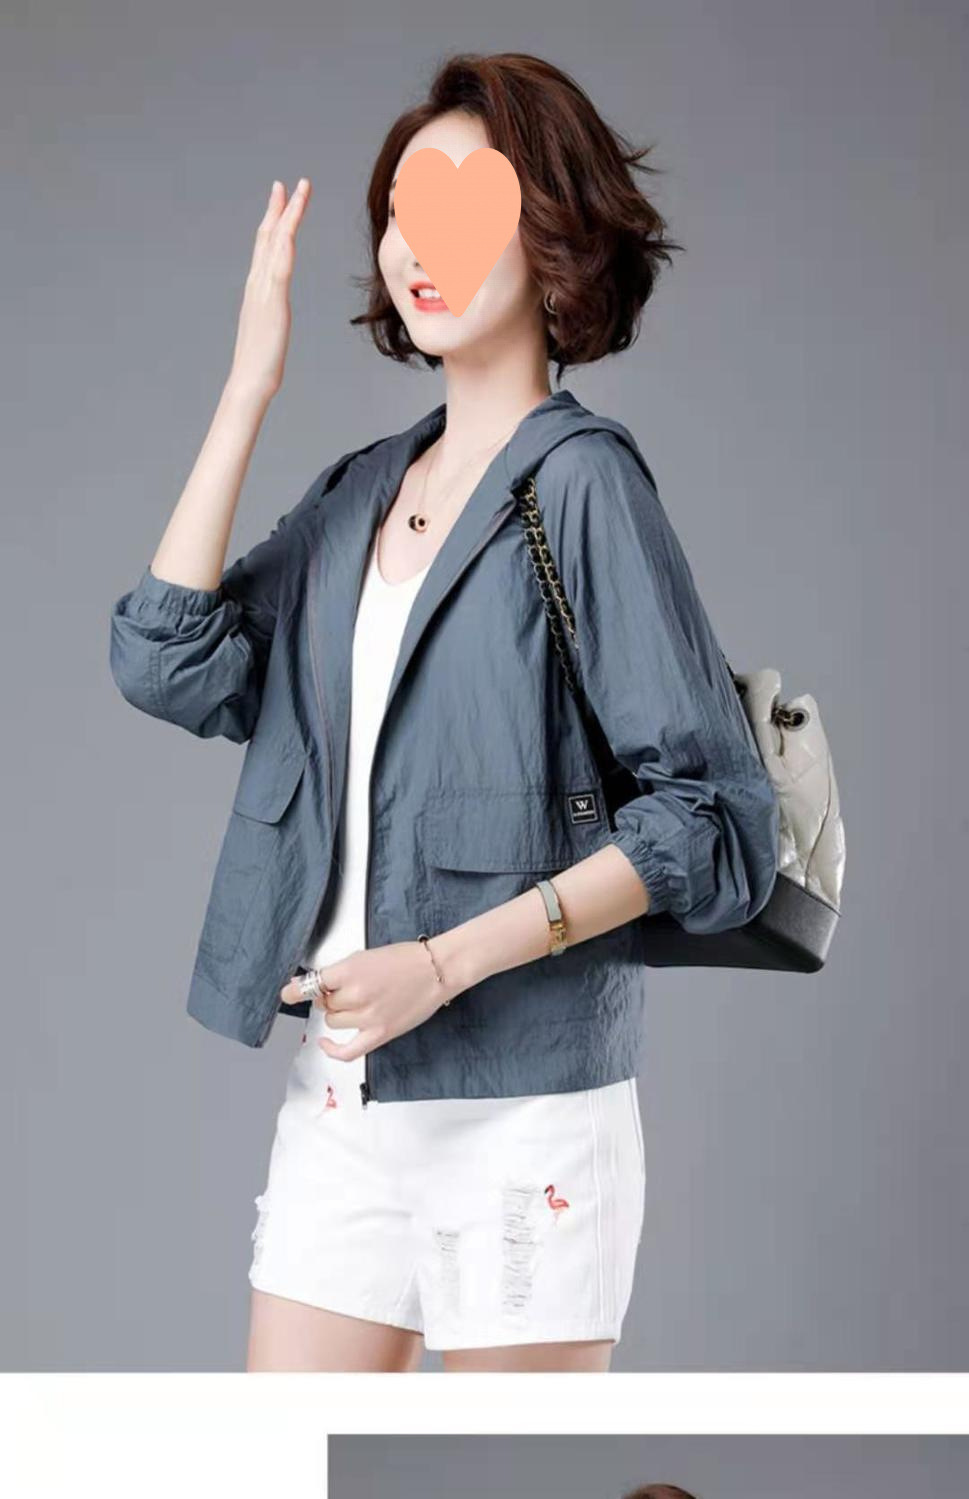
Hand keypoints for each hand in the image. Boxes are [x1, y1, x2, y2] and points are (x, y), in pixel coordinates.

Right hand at [227, 177, 311, 404]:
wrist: (251, 381)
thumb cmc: (261, 363)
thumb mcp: (270, 330)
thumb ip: (271, 314)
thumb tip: (275, 312)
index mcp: (258, 289)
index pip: (266, 247)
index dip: (274, 221)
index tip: (282, 200)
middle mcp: (257, 283)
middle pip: (268, 237)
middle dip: (279, 208)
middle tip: (287, 183)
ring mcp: (262, 291)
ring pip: (275, 244)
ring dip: (287, 215)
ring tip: (298, 191)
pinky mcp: (272, 303)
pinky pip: (280, 267)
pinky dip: (285, 244)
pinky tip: (291, 228)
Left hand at [278, 938, 465, 1062]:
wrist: (436, 970)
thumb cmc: (404, 959)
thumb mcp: (365, 956)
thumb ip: (337, 972)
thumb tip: (307, 984)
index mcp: (351, 970)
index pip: (313, 984)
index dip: (297, 990)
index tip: (288, 993)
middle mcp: (356, 994)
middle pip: (324, 1003)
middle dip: (330, 996)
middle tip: (347, 988)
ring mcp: (367, 1016)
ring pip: (332, 1022)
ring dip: (339, 1013)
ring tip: (357, 1002)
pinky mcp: (380, 1033)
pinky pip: (347, 1051)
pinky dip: (332, 1050)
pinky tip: (325, 1043)